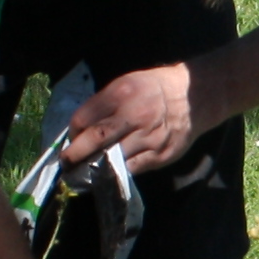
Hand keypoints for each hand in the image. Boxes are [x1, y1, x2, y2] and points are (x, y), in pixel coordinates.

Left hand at [63, 61, 204, 172]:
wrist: (192, 98)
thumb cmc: (152, 89)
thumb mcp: (125, 84)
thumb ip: (103, 105)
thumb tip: (79, 130)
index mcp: (121, 94)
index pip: (84, 119)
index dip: (72, 133)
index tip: (72, 140)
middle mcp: (135, 115)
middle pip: (95, 140)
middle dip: (75, 155)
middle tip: (66, 164)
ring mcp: (149, 137)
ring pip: (112, 159)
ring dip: (94, 168)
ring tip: (83, 172)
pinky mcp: (160, 155)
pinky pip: (131, 169)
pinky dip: (116, 174)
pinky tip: (108, 174)